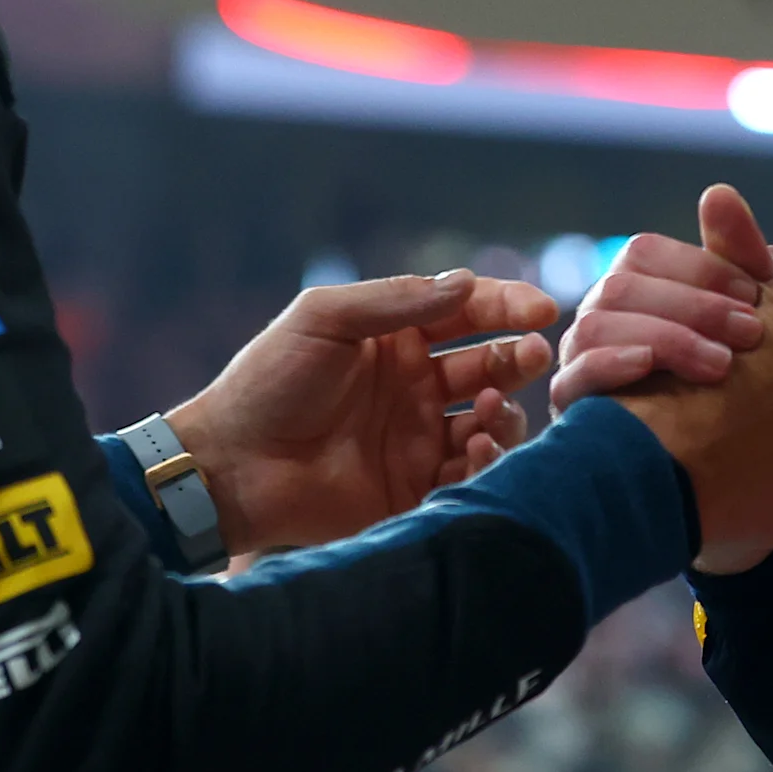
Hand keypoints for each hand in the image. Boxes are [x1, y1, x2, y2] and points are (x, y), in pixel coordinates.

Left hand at [167, 270, 554, 554]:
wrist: (231, 467)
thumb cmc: (268, 383)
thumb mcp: (324, 320)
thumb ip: (394, 301)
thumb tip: (466, 283)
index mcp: (394, 339)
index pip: (466, 313)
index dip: (507, 307)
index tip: (542, 310)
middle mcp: (414, 386)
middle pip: (488, 365)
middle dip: (517, 357)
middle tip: (532, 356)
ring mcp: (417, 438)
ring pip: (489, 420)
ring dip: (502, 409)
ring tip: (488, 408)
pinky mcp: (414, 488)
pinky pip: (468, 473)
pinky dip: (484, 459)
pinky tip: (474, 446)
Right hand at [553, 183, 772, 408]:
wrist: (712, 461)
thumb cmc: (729, 376)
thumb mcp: (743, 315)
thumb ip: (738, 257)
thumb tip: (718, 193)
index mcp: (633, 285)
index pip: (646, 253)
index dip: (701, 268)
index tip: (756, 295)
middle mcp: (598, 315)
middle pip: (622, 286)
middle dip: (693, 307)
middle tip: (751, 335)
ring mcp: (578, 359)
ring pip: (594, 326)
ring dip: (664, 339)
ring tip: (721, 366)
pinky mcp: (573, 407)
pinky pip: (572, 378)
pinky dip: (610, 366)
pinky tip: (651, 369)